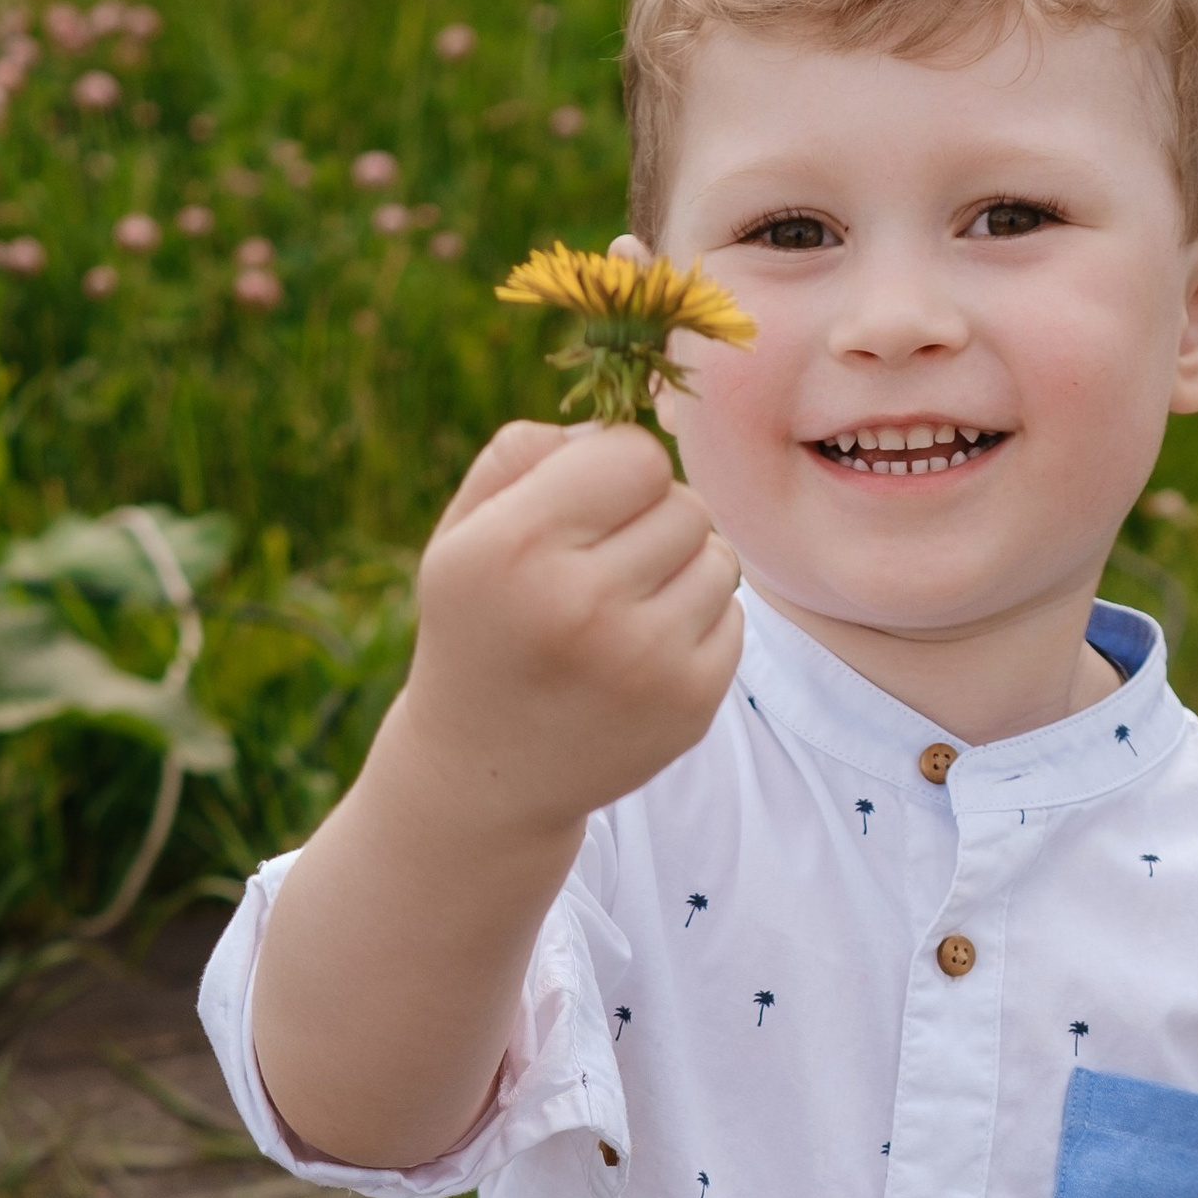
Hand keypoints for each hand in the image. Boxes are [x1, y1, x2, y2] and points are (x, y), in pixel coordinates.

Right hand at [252, 419, 741, 1169]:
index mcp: (514, 547)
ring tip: (623, 609)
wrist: (485, 776)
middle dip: (649, 520)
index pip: (632, 452)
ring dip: (681, 569)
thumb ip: (531, 450)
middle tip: (602, 567)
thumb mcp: (465, 531)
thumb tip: (626, 421)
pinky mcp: (688, 704)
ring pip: (717, 555)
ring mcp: (641, 662)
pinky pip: (732, 616)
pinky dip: (697, 624)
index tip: (585, 510)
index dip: (614, 472)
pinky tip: (642, 655)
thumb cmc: (482, 627)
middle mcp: (578, 604)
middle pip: (681, 501)